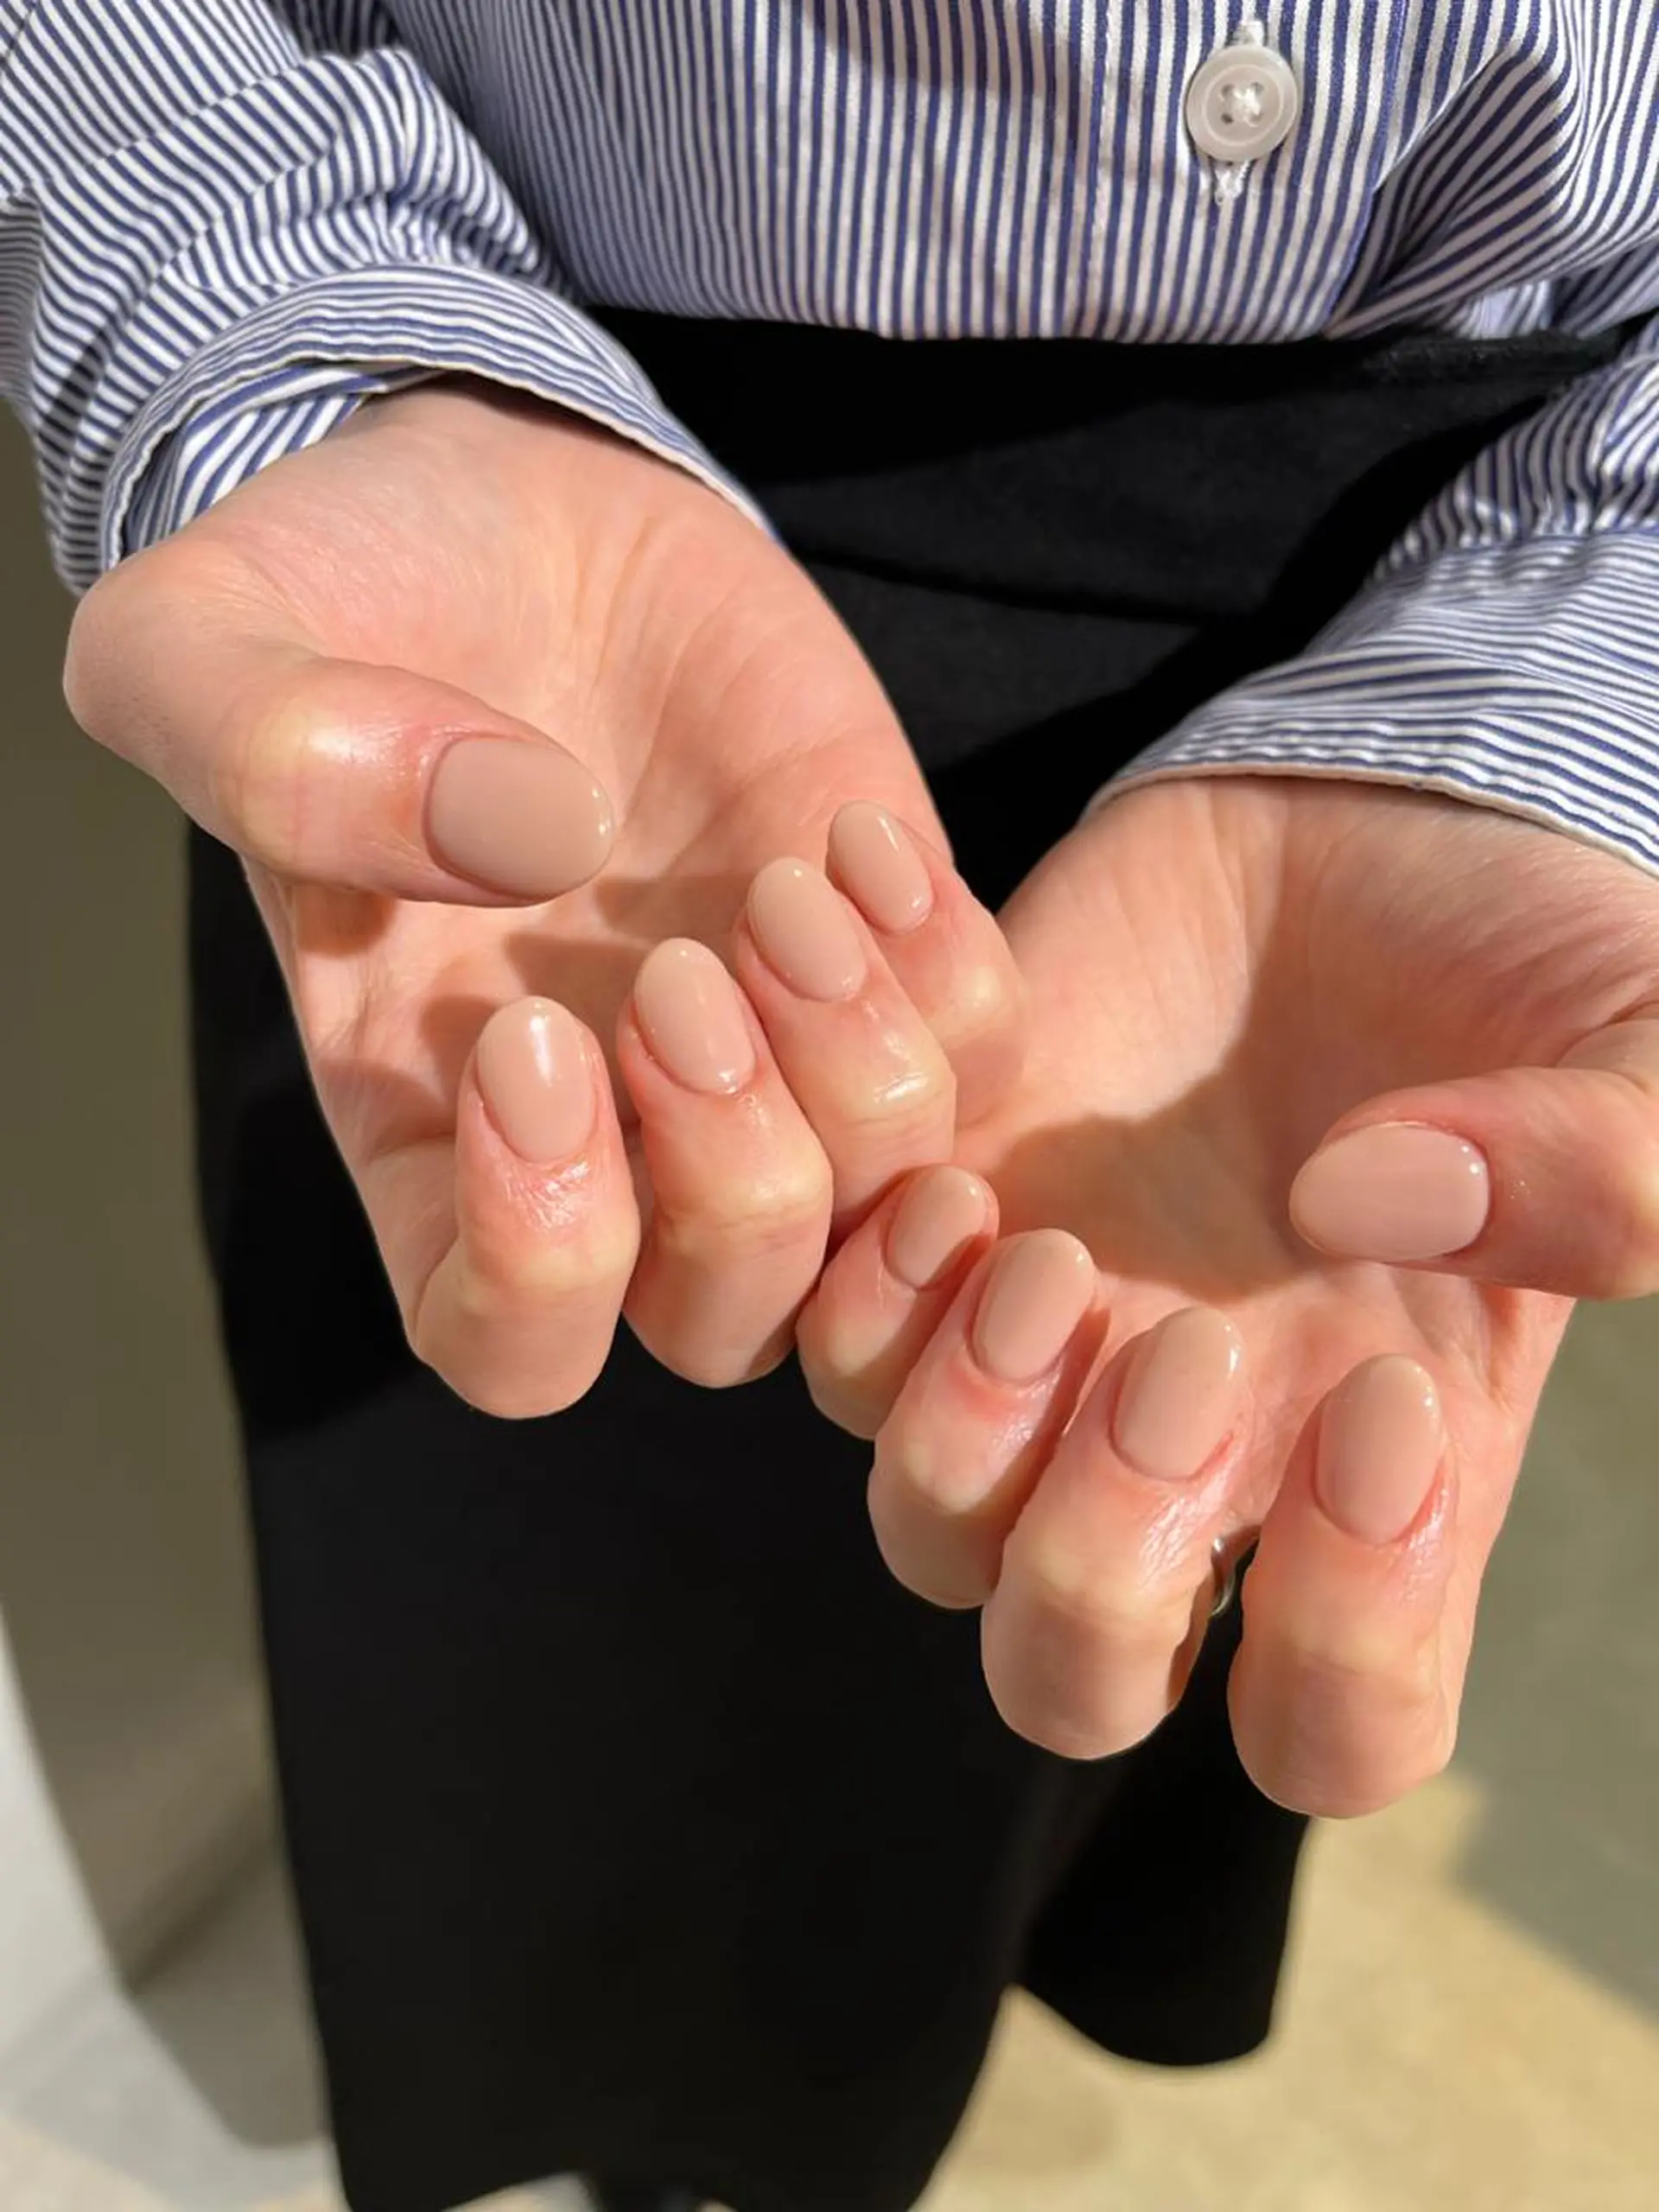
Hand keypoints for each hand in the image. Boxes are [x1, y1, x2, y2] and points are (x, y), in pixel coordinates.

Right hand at [64, 381, 1021, 1412]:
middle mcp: (615, 1124)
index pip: (502, 1337)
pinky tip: (852, 838)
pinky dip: (951, 974)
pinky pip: (984, 1060)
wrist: (504, 499)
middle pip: (726, 1318)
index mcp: (428, 1116)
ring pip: (880, 1208)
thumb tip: (523, 840)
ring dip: (858, 1065)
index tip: (527, 1042)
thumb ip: (273, 754)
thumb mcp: (201, 645)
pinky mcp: (875, 944)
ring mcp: (766, 1045)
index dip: (540, 1258)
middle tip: (680, 974)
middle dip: (736, 1175)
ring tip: (782, 887)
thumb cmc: (336, 595)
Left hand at [798, 776, 1658, 1814]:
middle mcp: (1194, 1446)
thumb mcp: (1644, 1048)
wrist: (1348, 818)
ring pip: (920, 1522)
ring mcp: (1043, 1342)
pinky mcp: (931, 1210)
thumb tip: (1369, 1209)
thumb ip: (1612, 1166)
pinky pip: (812, 1328)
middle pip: (1068, 1671)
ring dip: (956, 1419)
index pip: (1334, 1718)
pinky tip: (956, 1148)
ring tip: (1041, 1245)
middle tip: (1182, 1350)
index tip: (1384, 1406)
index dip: (1343, 1642)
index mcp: (1383, 1469)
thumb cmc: (1519, 961)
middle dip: (1096, 1563)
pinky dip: (856, 1268)